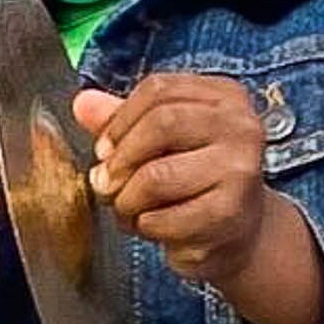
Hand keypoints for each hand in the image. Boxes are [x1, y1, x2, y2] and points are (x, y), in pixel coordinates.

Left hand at [77, 75, 272, 285]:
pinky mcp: (230, 213)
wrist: (238, 234)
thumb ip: (123, 118)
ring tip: (127, 208)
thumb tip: (83, 103)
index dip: (119, 120)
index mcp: (225, 96)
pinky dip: (144, 226)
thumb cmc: (196, 180)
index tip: (103, 148)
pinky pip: (163, 218)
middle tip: (104, 182)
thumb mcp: (162, 141)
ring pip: (157, 176)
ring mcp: (239, 170)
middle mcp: (240, 127)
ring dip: (126, 199)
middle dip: (121, 159)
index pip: (159, 89)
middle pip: (161, 124)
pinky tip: (151, 226)